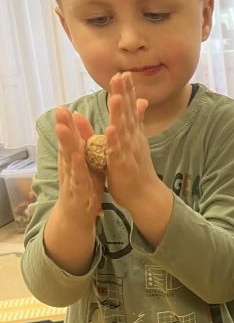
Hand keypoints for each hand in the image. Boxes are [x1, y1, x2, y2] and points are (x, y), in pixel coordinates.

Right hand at [53, 107, 105, 224]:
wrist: (78, 216)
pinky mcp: (78, 191)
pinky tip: (77, 157)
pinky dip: (78, 167)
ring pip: (68, 159)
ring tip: (63, 128)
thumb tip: (80, 124)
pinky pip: (78, 177)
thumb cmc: (85, 186)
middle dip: (62, 128)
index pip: (70, 138)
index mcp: (73, 158)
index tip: (63, 106)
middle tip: (59, 111)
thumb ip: (84, 144)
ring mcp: (72, 179)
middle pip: (66, 145)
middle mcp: (69, 166)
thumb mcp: (86, 163)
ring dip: (66, 144)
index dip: (66, 123)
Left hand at [104, 73, 157, 209]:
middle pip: (128, 113)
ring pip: (123, 130)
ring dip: (120, 114)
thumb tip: (141, 100)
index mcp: (133, 132)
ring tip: (116, 97)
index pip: (130, 107)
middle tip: (121, 75)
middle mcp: (133, 138)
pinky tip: (111, 130)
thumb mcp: (136, 139)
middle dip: (124, 94)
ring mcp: (129, 151)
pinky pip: (118, 151)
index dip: (127, 90)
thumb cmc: (137, 168)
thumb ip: (137, 120)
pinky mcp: (122, 165)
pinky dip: (114, 141)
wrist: (145, 195)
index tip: (124, 73)